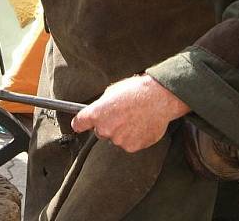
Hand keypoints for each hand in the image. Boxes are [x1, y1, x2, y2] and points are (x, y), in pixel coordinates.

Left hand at [71, 74, 190, 152]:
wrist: (159, 98)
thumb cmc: (136, 91)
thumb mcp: (111, 92)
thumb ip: (101, 106)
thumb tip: (99, 111)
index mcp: (96, 113)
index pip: (79, 124)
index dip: (80, 124)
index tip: (81, 124)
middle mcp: (104, 128)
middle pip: (100, 132)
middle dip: (107, 125)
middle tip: (121, 115)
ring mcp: (118, 139)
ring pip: (115, 138)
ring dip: (122, 132)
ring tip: (134, 118)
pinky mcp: (132, 146)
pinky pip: (128, 144)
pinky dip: (133, 137)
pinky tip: (140, 125)